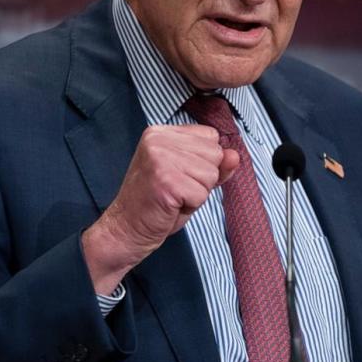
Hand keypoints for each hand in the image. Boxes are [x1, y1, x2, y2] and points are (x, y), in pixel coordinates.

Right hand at [82, 124, 239, 293]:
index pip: (211, 136)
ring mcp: (160, 158)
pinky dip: (191, 205)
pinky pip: (202, 193)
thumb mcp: (188, 177)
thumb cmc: (156, 204)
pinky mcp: (166, 180)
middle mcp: (158, 139)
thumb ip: (214, 165)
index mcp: (161, 132)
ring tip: (173, 197)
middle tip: (175, 190)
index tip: (178, 175)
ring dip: (197, 193)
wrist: (126, 229)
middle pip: (215, 153)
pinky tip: (170, 206)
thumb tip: (235, 155)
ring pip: (211, 174)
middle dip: (202, 179)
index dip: (204, 161)